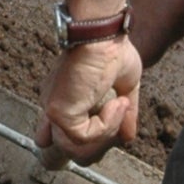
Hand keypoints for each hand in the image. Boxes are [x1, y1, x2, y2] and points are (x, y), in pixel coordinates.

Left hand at [36, 35, 141, 169]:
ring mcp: (54, 112)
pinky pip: (84, 136)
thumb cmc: (112, 48)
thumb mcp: (124, 85)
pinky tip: (117, 102)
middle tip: (121, 113)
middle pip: (68, 149)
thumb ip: (123, 113)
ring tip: (121, 104)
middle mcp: (54, 106)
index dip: (86, 139)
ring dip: (107, 130)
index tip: (111, 121)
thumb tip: (129, 137)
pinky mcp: (58, 113)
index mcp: (64, 98)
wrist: (103, 34)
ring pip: (77, 147)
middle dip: (100, 140)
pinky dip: (106, 124)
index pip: (59, 136)